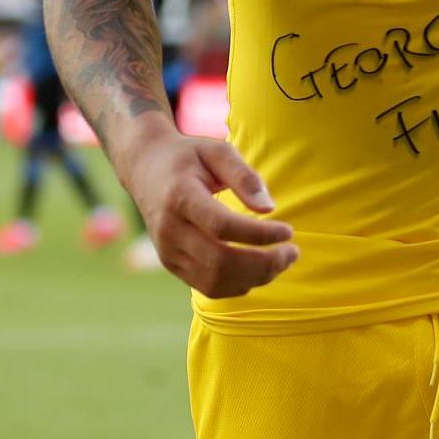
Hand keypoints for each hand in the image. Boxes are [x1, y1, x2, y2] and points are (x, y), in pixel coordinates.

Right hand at [117, 130, 298, 298]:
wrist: (146, 169)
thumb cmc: (188, 157)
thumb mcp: (216, 151)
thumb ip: (244, 176)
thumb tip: (269, 208)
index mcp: (180, 197)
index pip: (222, 226)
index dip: (259, 234)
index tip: (288, 231)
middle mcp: (169, 229)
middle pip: (219, 262)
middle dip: (263, 264)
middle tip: (292, 252)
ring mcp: (167, 251)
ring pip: (213, 281)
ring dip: (254, 279)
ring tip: (280, 262)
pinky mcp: (171, 264)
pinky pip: (206, 286)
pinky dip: (238, 285)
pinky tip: (258, 269)